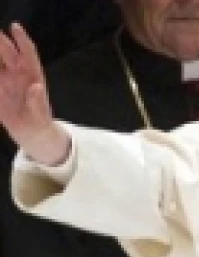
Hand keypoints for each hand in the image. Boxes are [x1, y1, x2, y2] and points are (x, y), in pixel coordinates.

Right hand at [0, 23, 67, 164]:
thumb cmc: (39, 123)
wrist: (31, 134)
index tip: (15, 26)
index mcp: (32, 76)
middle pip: (7, 52)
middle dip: (0, 41)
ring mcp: (5, 81)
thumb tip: (36, 87)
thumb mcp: (40, 116)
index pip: (28, 53)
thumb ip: (37, 102)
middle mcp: (18, 74)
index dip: (22, 39)